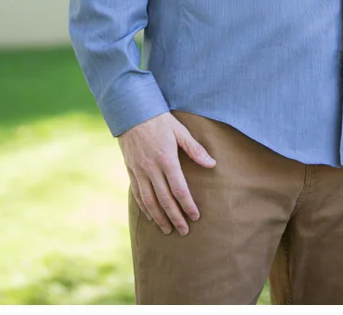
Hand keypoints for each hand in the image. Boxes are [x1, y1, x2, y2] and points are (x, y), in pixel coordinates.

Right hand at [117, 112, 215, 234]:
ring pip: (149, 200)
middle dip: (175, 217)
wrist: (130, 111)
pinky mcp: (130, 169)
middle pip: (165, 199)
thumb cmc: (158, 119)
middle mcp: (151, 168)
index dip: (187, 205)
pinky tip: (151, 216)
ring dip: (159, 217)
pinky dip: (144, 207)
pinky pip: (137, 193)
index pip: (179, 189)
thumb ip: (195, 149)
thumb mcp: (179, 130)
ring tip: (167, 230)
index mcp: (166, 159)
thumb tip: (212, 164)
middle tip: (184, 231)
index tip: (195, 217)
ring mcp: (139, 170)